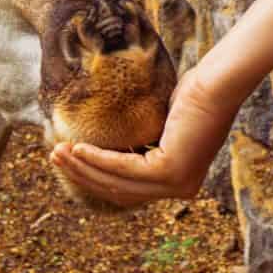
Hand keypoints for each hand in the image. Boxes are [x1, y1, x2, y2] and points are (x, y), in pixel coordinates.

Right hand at [50, 64, 238, 207]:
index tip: (69, 159)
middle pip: (118, 189)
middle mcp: (179, 188)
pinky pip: (124, 167)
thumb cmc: (196, 93)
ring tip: (57, 152)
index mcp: (177, 180)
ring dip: (83, 167)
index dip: (95, 175)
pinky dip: (98, 159)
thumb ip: (142, 140)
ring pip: (117, 181)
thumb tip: (114, 141)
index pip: (128, 186)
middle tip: (54, 157)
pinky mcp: (170, 172)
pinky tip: (78, 148)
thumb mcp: (162, 123)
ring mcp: (176, 184)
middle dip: (82, 174)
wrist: (218, 83)